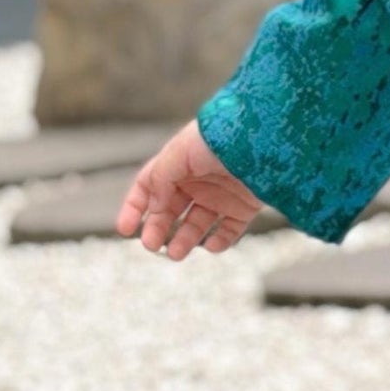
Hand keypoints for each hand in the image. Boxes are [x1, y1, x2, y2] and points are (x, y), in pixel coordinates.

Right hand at [115, 119, 264, 258]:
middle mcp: (198, 180)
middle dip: (158, 228)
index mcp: (178, 163)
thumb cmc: (218, 138)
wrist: (264, 137)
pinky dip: (220, 241)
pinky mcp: (245, 206)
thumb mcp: (180, 153)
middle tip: (152, 246)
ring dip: (185, 240)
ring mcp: (221, 194)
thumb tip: (154, 207)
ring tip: (176, 253)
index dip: (135, 207)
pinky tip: (211, 245)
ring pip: (197, 224)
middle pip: (170, 210)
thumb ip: (160, 179)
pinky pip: (229, 229)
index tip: (126, 230)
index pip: (149, 186)